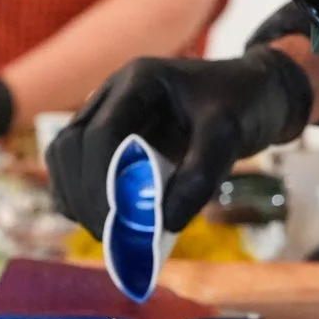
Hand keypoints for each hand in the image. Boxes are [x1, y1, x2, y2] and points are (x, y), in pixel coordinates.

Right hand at [47, 48, 313, 238]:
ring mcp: (105, 114)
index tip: (123, 222)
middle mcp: (112, 94)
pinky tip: (105, 222)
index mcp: (138, 81)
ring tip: (110, 235)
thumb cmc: (242, 104)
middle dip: (87, 197)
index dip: (105, 182)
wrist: (254, 93)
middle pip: (71, 146)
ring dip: (78, 199)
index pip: (101, 134)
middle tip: (115, 237)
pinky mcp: (108, 139)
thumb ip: (200, 174)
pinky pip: (77, 169)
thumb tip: (164, 222)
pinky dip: (82, 198)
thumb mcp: (229, 134)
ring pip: (65, 158)